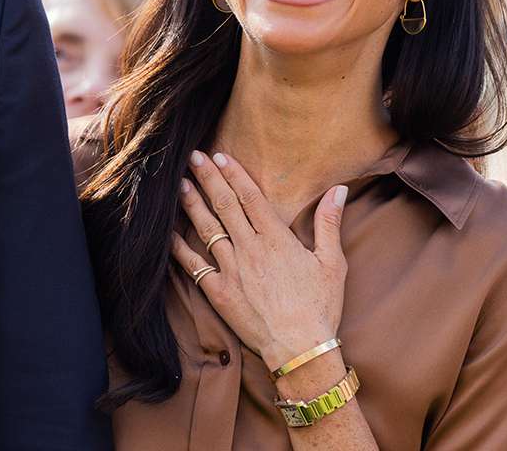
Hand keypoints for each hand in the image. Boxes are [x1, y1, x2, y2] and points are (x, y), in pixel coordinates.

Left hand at [170, 150, 347, 371]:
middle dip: (208, 179)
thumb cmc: (320, 307)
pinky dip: (179, 247)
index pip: (250, 197)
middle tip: (192, 157)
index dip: (233, 174)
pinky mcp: (218, 292)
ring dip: (192, 204)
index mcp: (276, 239)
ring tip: (180, 184)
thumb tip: (339, 189)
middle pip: (224, 205)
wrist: (300, 349)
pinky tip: (167, 232)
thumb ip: (329, 223)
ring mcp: (231, 270)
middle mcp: (250, 248)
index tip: (219, 156)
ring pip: (207, 229)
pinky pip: (193, 265)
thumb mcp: (332, 263)